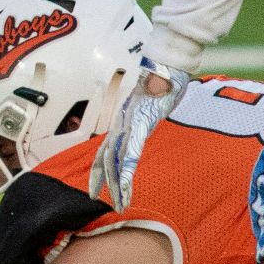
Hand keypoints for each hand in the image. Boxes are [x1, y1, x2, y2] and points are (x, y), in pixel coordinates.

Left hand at [89, 59, 191, 209]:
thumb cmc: (162, 78)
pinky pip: (132, 148)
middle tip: (100, 201)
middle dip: (104, 181)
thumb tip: (150, 104)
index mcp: (125, 121)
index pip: (109, 149)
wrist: (164, 62)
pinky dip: (128, 167)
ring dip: (117, 182)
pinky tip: (126, 182)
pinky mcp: (141, 120)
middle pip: (108, 157)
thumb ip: (147, 104)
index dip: (101, 169)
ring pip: (118, 157)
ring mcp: (131, 122)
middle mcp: (124, 123)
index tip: (98, 188)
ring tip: (119, 202)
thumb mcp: (152, 96)